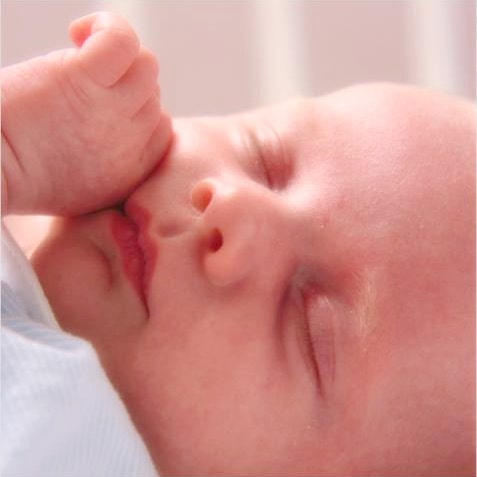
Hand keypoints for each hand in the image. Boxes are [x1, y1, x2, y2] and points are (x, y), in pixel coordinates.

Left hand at [1, 12, 171, 215]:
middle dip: (125, 86)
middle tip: (82, 87)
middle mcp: (127, 143)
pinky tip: (78, 34)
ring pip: (147, 67)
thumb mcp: (80, 189)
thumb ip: (107, 163)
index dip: (139, 112)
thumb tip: (108, 131)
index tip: (102, 109)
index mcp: (129, 171)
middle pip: (152, 97)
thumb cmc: (16, 179)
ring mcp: (110, 111)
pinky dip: (107, 26)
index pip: (161, 128)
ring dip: (124, 55)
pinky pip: (121, 40)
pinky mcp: (83, 80)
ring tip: (84, 55)